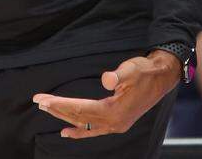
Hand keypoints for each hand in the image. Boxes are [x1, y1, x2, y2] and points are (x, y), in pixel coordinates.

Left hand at [32, 50, 180, 138]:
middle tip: (38, 100)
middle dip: (57, 109)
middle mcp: (113, 123)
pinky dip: (78, 130)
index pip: (80, 110)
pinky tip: (67, 132)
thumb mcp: (132, 69)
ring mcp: (115, 125)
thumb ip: (118, 75)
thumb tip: (106, 79)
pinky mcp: (117, 122)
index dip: (60, 104)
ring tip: (47, 110)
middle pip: (78, 117)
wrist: (162, 77)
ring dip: (64, 117)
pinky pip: (92, 130)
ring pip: (83, 124)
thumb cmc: (145, 71)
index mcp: (114, 112)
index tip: (43, 99)